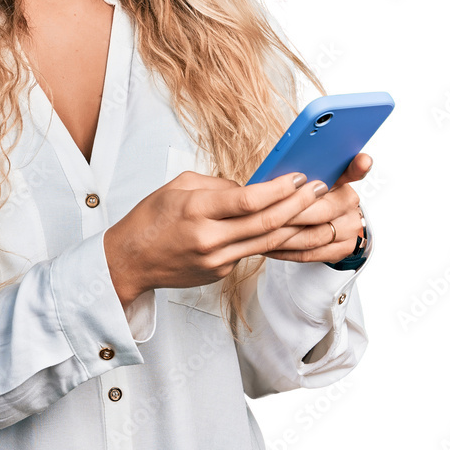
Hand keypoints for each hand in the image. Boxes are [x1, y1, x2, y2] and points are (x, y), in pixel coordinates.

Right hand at [103, 170, 329, 306]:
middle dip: (299, 205)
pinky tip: (292, 227)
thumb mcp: (177, 187)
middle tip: (320, 189)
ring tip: (319, 209)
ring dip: (297, 225)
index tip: (299, 177)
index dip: (279, 189)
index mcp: (196, 210)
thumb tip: (250, 188)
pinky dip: (274, 239)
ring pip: (268, 242)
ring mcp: (217, 260)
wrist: (129, 261)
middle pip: (266, 223)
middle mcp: (209, 239)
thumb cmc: (149, 220)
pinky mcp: (221, 273)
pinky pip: (253, 252)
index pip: (248, 200)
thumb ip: (217, 185)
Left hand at [261, 152, 372, 263]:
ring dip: (283, 236)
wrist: (327, 223)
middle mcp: (351, 204)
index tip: (362, 160)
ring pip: (312, 235)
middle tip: (264, 214)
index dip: (358, 166)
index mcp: (342, 180)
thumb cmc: (306, 197)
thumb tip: (280, 165)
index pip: (354, 170)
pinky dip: (285, 251)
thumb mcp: (303, 179)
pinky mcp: (343, 250)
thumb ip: (297, 173)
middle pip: (321, 210)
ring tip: (258, 234)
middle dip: (289, 212)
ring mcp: (350, 228)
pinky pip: (309, 253)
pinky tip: (266, 247)